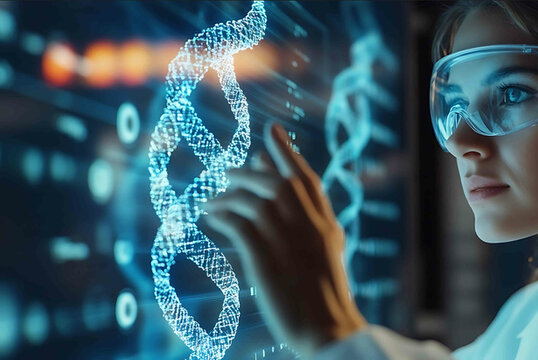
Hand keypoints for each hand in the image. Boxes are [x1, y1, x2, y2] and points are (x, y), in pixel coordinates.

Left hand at [203, 122, 365, 356]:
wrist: (328, 328)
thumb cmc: (325, 299)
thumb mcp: (326, 255)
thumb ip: (312, 227)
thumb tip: (287, 204)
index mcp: (327, 226)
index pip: (307, 180)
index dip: (288, 153)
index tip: (271, 131)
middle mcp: (311, 226)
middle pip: (278, 183)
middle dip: (249, 172)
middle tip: (226, 172)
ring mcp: (289, 239)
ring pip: (255, 199)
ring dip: (229, 196)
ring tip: (210, 201)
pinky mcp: (266, 256)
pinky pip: (238, 222)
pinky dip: (222, 214)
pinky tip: (210, 218)